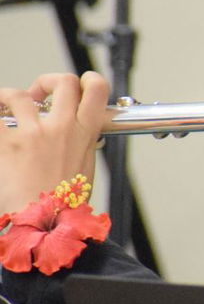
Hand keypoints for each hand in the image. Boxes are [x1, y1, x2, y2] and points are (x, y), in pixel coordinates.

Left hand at [0, 72, 108, 213]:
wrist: (44, 224)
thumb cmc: (64, 203)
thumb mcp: (85, 167)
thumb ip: (80, 142)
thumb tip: (74, 128)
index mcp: (86, 133)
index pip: (95, 88)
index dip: (86, 79)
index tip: (74, 86)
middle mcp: (62, 128)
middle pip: (62, 82)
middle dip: (46, 82)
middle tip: (37, 95)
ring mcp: (33, 134)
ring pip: (18, 95)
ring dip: (7, 98)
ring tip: (3, 109)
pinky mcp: (7, 144)